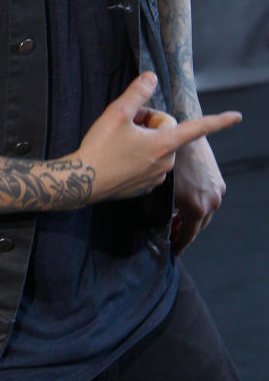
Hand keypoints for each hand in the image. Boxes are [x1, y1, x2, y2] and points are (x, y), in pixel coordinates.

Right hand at [74, 73, 239, 202]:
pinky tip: (118, 158)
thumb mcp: (116, 113)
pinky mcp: (145, 187)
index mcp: (164, 143)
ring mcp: (157, 177)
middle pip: (167, 133)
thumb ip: (137, 93)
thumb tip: (151, 76)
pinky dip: (137, 158)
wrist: (83, 181)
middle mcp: (166, 162)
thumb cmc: (101, 147)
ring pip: (157, 150)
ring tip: (118, 143)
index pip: (197, 128)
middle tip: (125, 125)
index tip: (237, 117)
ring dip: (143, 142)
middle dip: (150, 125)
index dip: (218, 121)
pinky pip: (149, 165)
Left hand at [171, 136, 224, 253]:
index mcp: (197, 207)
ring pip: (205, 211)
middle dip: (185, 230)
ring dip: (192, 216)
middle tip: (172, 233)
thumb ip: (164, 207)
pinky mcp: (218, 180)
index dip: (180, 244)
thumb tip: (163, 218)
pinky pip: (209, 197)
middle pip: (198, 225)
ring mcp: (217, 190)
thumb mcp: (161, 187)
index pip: (189, 234)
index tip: (173, 250)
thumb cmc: (164, 158)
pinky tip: (186, 200)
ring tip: (177, 218)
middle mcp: (212, 202)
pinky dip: (199, 203)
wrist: (182, 130)